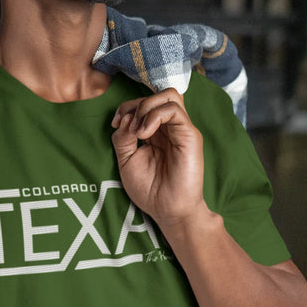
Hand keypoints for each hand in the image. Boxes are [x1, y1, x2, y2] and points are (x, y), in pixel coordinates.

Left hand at [111, 89, 207, 227]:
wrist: (168, 210)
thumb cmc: (150, 190)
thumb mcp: (127, 161)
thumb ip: (123, 138)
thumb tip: (125, 118)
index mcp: (156, 132)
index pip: (145, 103)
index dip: (126, 107)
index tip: (116, 124)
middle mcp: (170, 128)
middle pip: (157, 95)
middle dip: (135, 105)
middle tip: (127, 128)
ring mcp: (181, 130)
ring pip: (168, 95)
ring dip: (146, 107)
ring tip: (137, 131)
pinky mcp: (190, 135)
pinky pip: (174, 110)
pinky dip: (154, 115)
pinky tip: (144, 134)